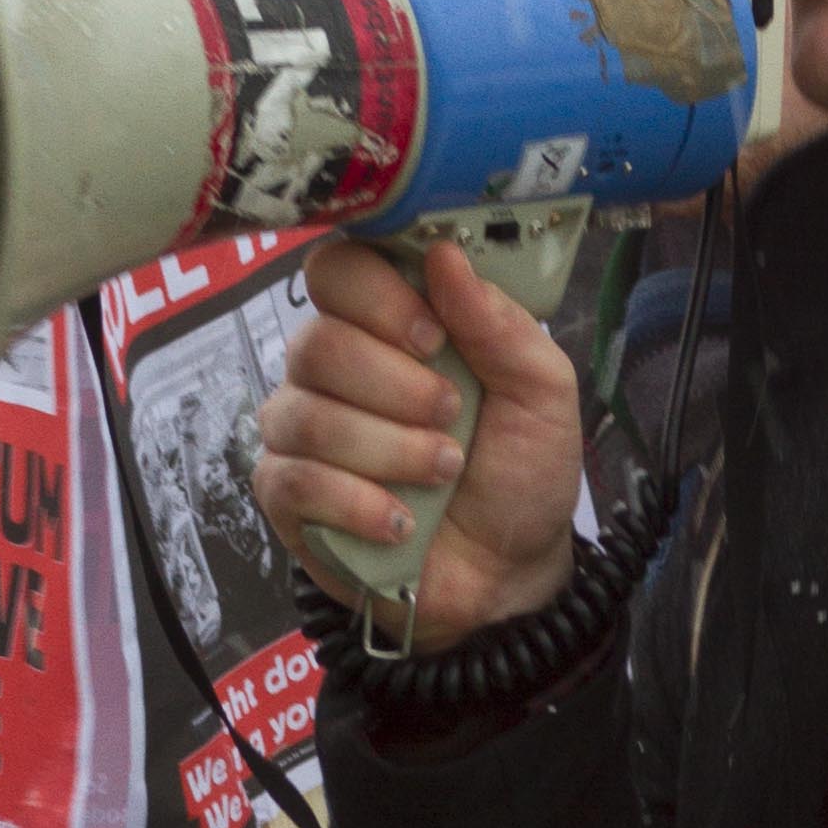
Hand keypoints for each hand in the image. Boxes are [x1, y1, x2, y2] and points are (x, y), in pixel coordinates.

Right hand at [252, 235, 583, 639]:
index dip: (377, 297)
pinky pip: (292, 478)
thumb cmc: (520, 471)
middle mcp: (332, 368)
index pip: (338, 270)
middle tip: (451, 417)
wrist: (508, 572)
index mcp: (389, 325)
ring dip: (388, 449)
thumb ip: (500, 324)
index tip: (433, 338)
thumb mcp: (541, 394)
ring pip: (305, 414)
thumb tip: (445, 255)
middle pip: (317, 342)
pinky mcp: (285, 495)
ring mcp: (301, 430)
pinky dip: (356, 502)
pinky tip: (401, 522)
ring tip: (442, 473)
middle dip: (395, 387)